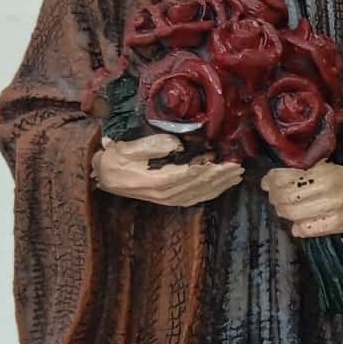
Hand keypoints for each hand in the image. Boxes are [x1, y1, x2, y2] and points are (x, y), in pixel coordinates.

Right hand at [92, 132, 242, 206]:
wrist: (103, 177)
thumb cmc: (115, 159)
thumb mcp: (128, 148)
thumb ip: (153, 146)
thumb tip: (176, 144)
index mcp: (159, 181)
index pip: (192, 176)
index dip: (212, 170)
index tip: (228, 163)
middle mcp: (166, 194)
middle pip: (200, 187)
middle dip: (222, 178)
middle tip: (239, 169)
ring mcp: (167, 199)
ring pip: (200, 194)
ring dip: (219, 186)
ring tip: (236, 177)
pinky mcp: (168, 200)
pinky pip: (193, 199)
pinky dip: (209, 194)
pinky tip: (219, 188)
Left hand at [262, 162, 342, 237]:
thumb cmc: (342, 178)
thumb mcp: (322, 167)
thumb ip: (297, 172)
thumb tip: (267, 181)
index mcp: (323, 174)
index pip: (286, 181)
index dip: (272, 182)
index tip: (268, 182)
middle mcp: (327, 192)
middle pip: (287, 199)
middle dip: (275, 197)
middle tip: (274, 196)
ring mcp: (333, 210)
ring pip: (294, 215)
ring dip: (283, 211)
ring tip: (284, 208)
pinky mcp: (336, 225)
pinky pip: (307, 230)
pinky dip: (297, 227)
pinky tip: (297, 222)